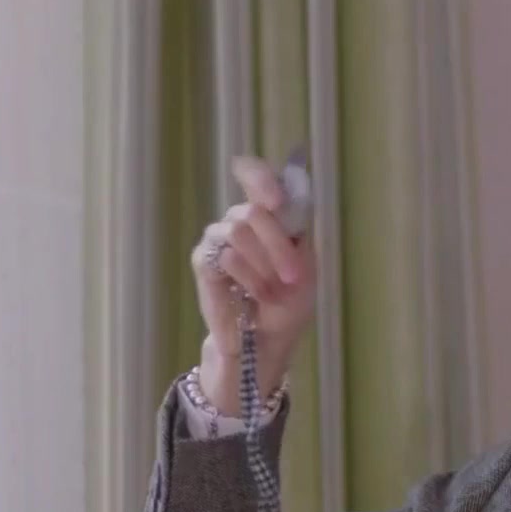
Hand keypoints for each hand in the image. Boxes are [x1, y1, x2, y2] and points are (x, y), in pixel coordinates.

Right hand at [189, 156, 316, 413]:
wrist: (269, 337)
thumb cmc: (290, 300)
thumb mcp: (305, 266)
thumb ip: (296, 231)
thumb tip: (281, 199)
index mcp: (271, 215)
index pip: (254, 174)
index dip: (260, 178)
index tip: (274, 199)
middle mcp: (242, 219)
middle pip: (255, 210)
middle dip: (279, 246)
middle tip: (292, 278)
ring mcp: (220, 237)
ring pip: (239, 231)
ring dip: (264, 267)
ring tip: (272, 294)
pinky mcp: (204, 260)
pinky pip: (226, 257)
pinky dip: (247, 279)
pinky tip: (252, 297)